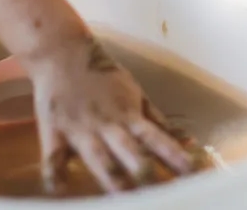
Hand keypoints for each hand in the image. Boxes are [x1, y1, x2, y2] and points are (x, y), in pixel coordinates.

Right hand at [29, 35, 198, 193]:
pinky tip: (60, 192)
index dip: (175, 156)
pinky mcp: (53, 131)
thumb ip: (156, 120)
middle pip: (129, 150)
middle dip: (145, 171)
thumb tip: (187, 140)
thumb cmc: (102, 75)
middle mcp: (107, 124)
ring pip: (98, 157)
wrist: (61, 52)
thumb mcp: (134, 93)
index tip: (193, 173)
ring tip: (122, 199)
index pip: (157, 139)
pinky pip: (53, 157)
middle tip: (160, 191)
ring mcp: (80, 128)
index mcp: (129, 115)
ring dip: (111, 178)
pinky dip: (56, 174)